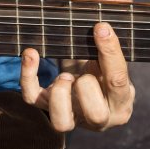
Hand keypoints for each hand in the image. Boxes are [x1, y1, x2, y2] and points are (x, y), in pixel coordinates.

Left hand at [20, 22, 134, 131]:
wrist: (86, 82)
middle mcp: (98, 119)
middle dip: (85, 89)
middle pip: (94, 114)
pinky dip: (27, 75)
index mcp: (121, 105)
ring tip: (64, 76)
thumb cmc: (102, 69)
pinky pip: (31, 97)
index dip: (109, 52)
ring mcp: (71, 117)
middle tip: (81, 75)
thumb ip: (108, 50)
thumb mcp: (110, 61)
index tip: (100, 27)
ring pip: (60, 121)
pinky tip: (31, 53)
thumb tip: (101, 27)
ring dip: (59, 94)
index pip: (117, 82)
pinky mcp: (46, 109)